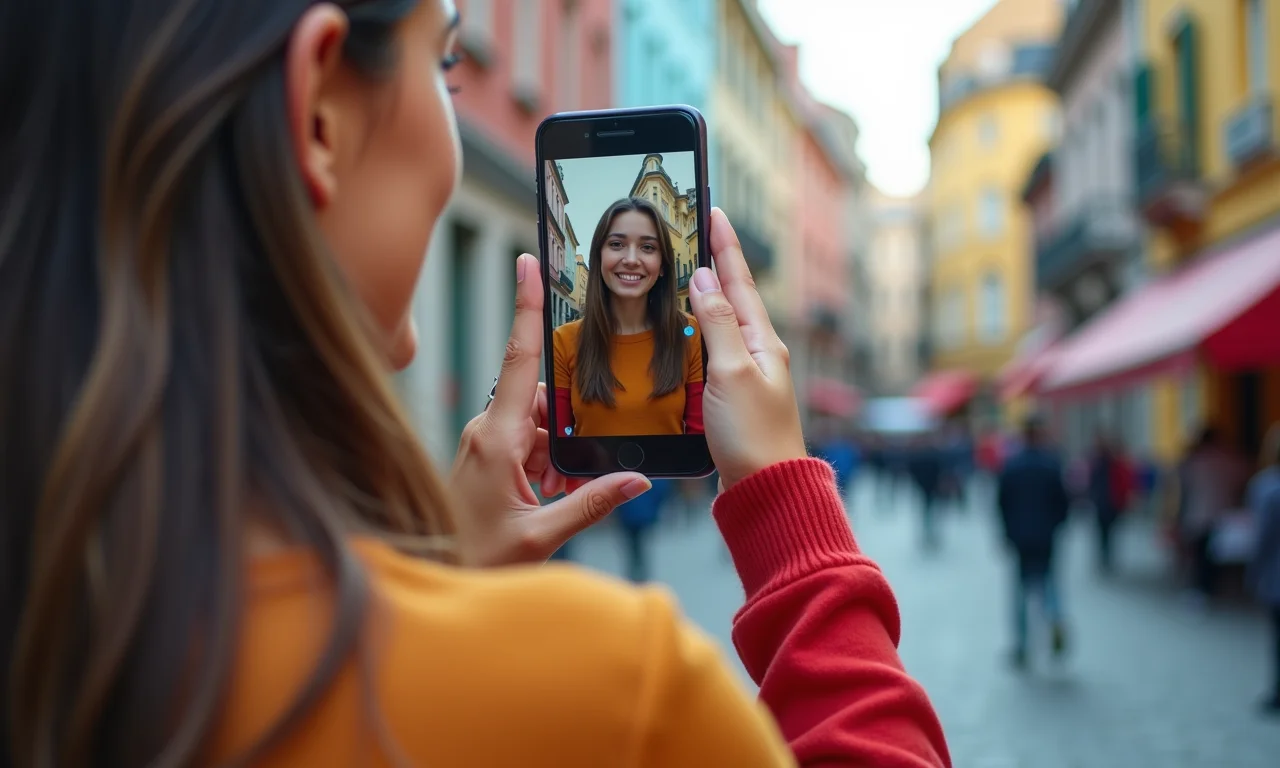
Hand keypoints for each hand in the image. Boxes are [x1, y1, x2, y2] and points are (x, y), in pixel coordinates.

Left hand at [450, 254, 652, 566]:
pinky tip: (548, 496)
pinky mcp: (484, 456)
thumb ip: (590, 504)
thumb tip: (636, 479)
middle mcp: (485, 430)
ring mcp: (482, 442)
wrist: (436, 576)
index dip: (526, 307)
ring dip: (558, 453)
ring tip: (554, 497)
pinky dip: (546, 463)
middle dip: (570, 427)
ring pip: (537, 423)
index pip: (519, 358)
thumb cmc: (476, 558)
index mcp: (496, 439)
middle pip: (543, 398)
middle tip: (568, 477)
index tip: (529, 263)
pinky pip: (526, 441)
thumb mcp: (540, 536)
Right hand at [688, 209, 807, 490]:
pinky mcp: (732, 396)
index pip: (738, 280)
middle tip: (696, 231)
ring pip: (719, 324)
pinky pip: (711, 353)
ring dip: (701, 297)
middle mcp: (757, 352)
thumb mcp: (732, 372)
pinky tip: (684, 334)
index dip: (724, 245)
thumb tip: (702, 281)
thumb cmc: (754, 436)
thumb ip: (717, 324)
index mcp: (762, 340)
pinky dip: (696, 335)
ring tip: (684, 271)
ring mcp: (746, 374)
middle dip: (712, 263)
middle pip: (730, 297)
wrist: (766, 489)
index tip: (714, 211)